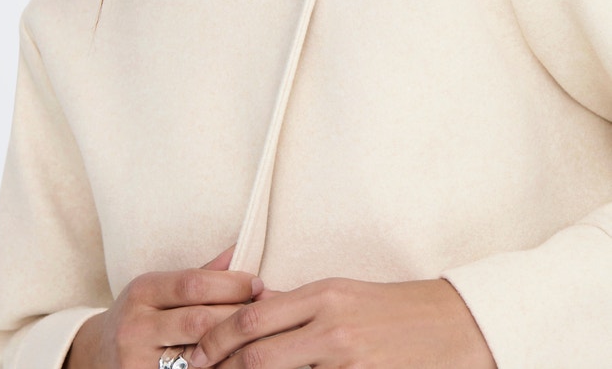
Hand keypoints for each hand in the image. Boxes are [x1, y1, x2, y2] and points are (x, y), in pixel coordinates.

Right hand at [66, 248, 262, 368]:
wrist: (97, 356)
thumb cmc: (141, 316)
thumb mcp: (159, 289)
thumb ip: (201, 273)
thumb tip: (240, 249)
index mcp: (141, 291)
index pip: (192, 284)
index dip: (230, 283)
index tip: (257, 283)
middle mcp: (135, 327)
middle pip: (199, 320)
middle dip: (237, 316)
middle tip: (265, 313)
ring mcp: (136, 363)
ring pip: (198, 355)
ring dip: (232, 347)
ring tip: (257, 339)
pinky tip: (235, 362)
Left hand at [189, 277, 495, 368]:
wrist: (453, 325)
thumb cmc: (393, 309)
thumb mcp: (343, 293)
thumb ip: (298, 306)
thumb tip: (251, 314)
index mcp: (323, 294)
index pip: (253, 317)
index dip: (218, 339)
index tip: (198, 355)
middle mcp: (332, 325)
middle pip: (257, 352)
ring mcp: (349, 358)